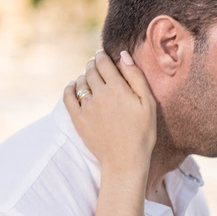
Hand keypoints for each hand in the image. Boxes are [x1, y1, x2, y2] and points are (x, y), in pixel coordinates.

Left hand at [63, 49, 155, 174]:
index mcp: (118, 88)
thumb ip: (136, 77)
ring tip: (88, 77)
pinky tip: (73, 86)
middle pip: (90, 70)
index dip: (102, 56)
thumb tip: (123, 55)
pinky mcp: (78, 120)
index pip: (104, 62)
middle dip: (92, 64)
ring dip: (83, 76)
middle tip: (95, 63)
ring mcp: (87, 107)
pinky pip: (68, 97)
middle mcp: (100, 95)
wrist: (125, 161)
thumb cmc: (142, 133)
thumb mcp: (148, 104)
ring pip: (80, 82)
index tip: (102, 55)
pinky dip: (70, 88)